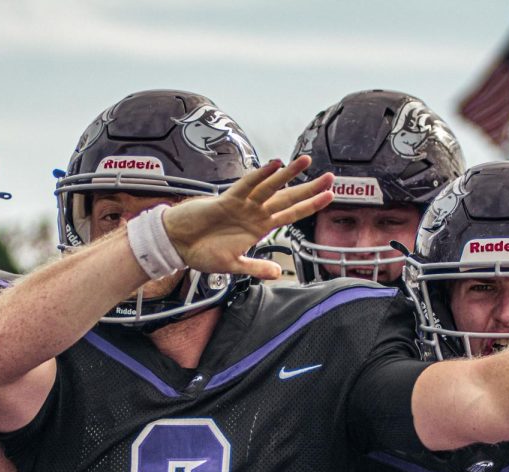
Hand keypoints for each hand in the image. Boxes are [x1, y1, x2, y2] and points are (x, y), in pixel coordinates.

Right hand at [162, 155, 333, 280]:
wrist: (178, 245)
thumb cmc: (202, 252)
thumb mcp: (234, 265)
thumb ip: (256, 268)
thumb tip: (279, 273)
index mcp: (259, 227)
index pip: (291, 213)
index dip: (310, 206)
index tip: (329, 197)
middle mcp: (254, 213)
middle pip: (288, 197)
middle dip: (309, 188)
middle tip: (331, 177)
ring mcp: (242, 205)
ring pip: (270, 187)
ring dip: (287, 175)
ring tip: (305, 161)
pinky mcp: (226, 201)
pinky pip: (246, 186)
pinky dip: (259, 176)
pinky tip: (273, 165)